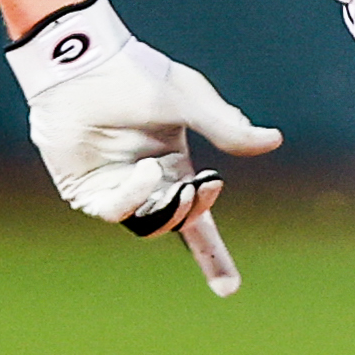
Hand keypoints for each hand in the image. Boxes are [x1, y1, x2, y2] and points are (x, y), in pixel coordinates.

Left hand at [6, 0, 281, 236]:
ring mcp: (115, 188)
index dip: (213, 258)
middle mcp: (148, 184)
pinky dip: (133, 198)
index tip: (229, 291)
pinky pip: (113, 211)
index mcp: (176, 167)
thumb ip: (227, 126)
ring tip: (179, 185)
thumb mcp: (189, 99)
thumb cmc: (134, 74)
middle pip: (176, 224)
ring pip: (147, 223)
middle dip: (193, 214)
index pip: (199, 221)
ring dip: (167, 212)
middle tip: (200, 190)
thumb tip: (272, 141)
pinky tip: (146, 171)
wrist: (82, 63)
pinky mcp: (86, 189)